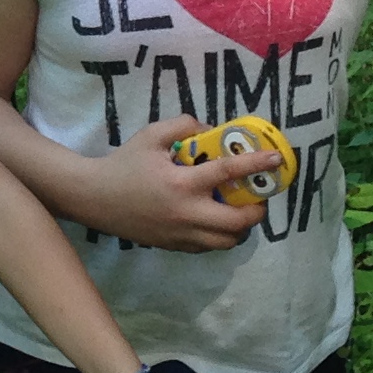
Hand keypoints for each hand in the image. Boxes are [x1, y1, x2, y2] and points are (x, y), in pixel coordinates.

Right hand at [67, 118, 270, 252]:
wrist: (95, 198)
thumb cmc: (124, 163)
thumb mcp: (151, 135)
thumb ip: (184, 125)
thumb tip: (211, 130)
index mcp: (182, 182)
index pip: (229, 172)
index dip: (257, 164)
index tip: (277, 160)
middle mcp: (187, 213)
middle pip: (238, 222)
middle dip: (257, 210)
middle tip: (258, 197)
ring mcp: (181, 234)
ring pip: (227, 241)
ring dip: (241, 227)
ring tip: (239, 211)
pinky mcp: (175, 246)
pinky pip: (209, 246)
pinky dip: (220, 235)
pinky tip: (214, 219)